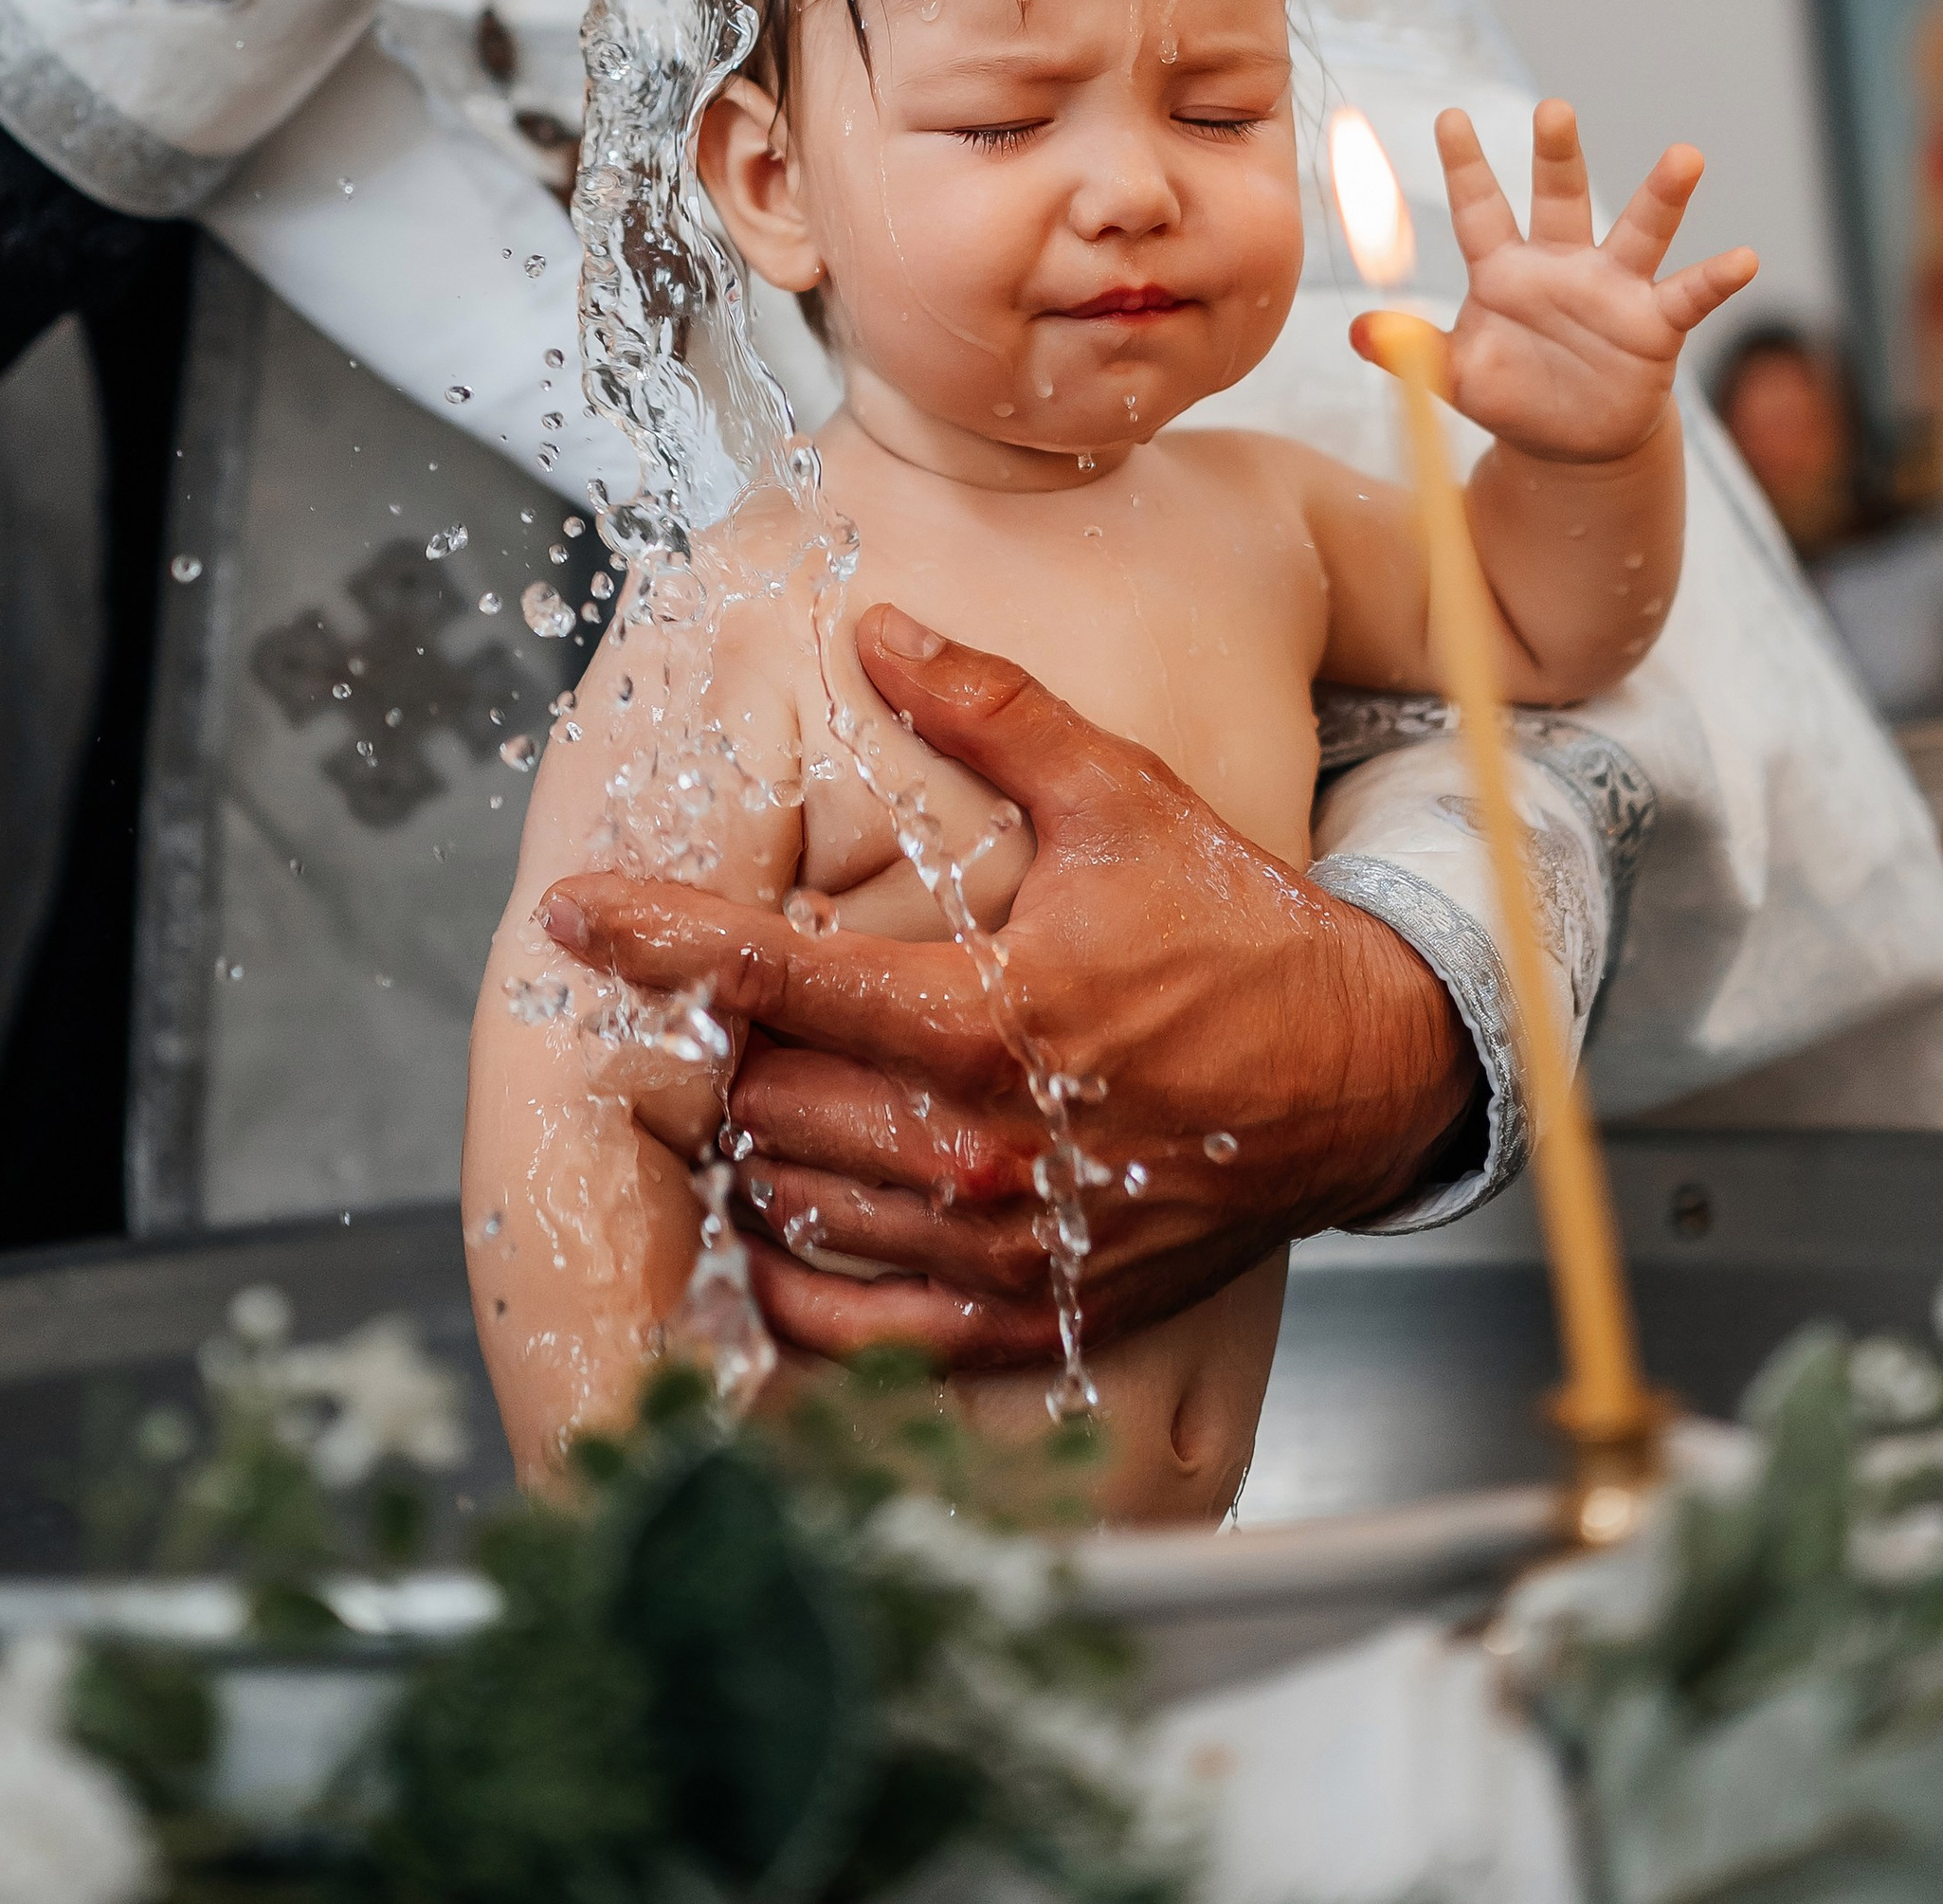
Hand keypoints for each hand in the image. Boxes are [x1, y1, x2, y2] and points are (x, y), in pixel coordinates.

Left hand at [537, 608, 1477, 1370]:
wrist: (1367, 1079)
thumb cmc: (1242, 935)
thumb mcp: (1118, 796)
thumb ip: (986, 709)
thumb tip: (878, 626)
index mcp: (989, 1016)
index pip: (777, 979)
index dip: (658, 941)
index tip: (575, 912)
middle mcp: (981, 1145)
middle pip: (765, 1100)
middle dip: (711, 1044)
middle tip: (694, 999)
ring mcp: (1002, 1243)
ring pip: (793, 1204)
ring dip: (750, 1147)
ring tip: (749, 1085)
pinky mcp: (1029, 1309)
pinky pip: (856, 1317)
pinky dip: (795, 1272)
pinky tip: (786, 1214)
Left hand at [1356, 101, 1756, 464]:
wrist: (1570, 442)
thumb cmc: (1509, 394)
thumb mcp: (1453, 376)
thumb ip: (1411, 351)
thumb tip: (1357, 332)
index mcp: (1503, 269)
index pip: (1479, 209)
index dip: (1465, 165)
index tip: (1448, 116)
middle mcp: (1561, 264)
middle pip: (1559, 199)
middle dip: (1557, 154)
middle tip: (1553, 109)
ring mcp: (1613, 289)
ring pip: (1638, 231)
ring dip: (1663, 195)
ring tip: (1686, 155)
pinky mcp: (1655, 324)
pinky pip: (1690, 295)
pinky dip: (1718, 278)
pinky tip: (1744, 258)